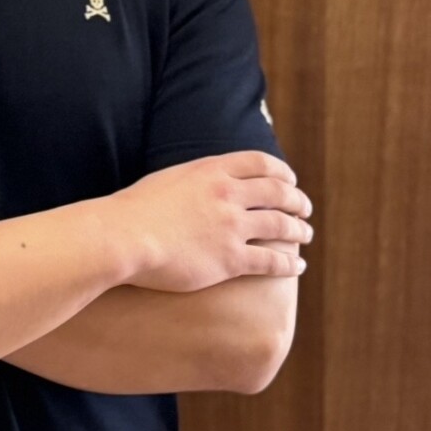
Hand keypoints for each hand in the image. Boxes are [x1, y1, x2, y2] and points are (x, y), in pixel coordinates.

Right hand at [102, 151, 313, 293]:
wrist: (124, 236)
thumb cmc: (134, 210)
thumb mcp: (168, 179)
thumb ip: (192, 180)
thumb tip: (199, 185)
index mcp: (211, 170)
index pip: (260, 163)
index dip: (281, 171)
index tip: (290, 179)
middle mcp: (228, 194)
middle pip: (278, 192)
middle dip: (297, 200)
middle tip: (304, 208)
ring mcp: (232, 226)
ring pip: (281, 226)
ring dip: (299, 230)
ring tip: (306, 235)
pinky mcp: (231, 259)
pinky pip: (271, 261)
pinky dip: (290, 264)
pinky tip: (297, 267)